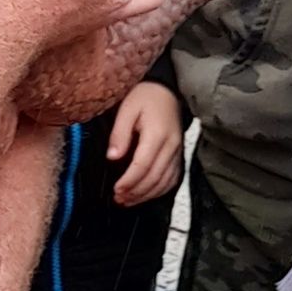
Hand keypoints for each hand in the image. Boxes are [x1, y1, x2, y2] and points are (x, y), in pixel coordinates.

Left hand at [107, 81, 184, 204]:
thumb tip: (112, 157)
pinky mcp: (179, 155)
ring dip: (146, 195)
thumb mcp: (127, 109)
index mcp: (157, 134)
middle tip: (119, 199)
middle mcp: (171, 145)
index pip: (143, 165)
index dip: (129, 181)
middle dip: (136, 192)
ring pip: (165, 182)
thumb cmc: (145, 96)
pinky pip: (173, 178)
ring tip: (128, 200)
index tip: (116, 189)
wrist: (166, 89)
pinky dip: (160, 190)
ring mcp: (177, 151)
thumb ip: (119, 134)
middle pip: (154, 177)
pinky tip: (146, 194)